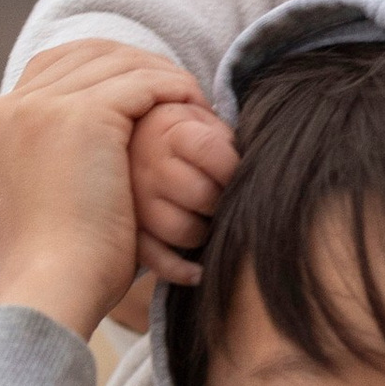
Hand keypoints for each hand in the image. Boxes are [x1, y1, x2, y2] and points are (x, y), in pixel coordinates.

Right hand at [0, 44, 219, 339]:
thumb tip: (78, 159)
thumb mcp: (45, 200)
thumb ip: (53, 165)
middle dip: (138, 64)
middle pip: (90, 54)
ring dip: (162, 76)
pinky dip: (174, 89)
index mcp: (3, 122)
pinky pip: (143, 82)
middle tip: (177, 88)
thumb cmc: (59, 264)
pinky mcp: (84, 116)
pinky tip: (196, 109)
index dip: (107, 68)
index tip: (146, 89)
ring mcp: (46, 107)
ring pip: (120, 63)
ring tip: (193, 100)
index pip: (58, 65)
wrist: (50, 285)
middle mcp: (18, 106)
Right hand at [128, 90, 237, 287]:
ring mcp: (134, 200)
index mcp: (167, 130)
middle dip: (221, 201)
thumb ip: (221, 130)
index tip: (237, 174)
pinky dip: (180, 269)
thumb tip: (258, 160)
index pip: (210, 150)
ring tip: (207, 219)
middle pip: (200, 194)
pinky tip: (198, 269)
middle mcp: (147, 165)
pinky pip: (156, 258)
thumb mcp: (197, 116)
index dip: (233, 168)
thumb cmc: (178, 132)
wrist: (125, 141)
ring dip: (204, 232)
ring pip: (182, 230)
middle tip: (222, 198)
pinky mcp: (127, 229)